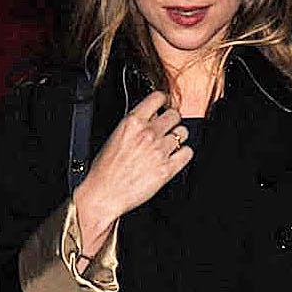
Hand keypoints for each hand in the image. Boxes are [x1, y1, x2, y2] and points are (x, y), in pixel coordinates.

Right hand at [72, 91, 190, 247]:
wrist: (104, 193)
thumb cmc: (105, 170)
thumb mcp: (115, 136)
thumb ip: (135, 123)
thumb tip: (151, 115)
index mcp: (132, 123)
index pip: (157, 98)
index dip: (163, 101)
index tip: (163, 105)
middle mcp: (148, 134)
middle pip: (174, 115)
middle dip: (172, 121)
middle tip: (167, 129)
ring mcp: (159, 151)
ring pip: (183, 133)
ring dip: (178, 138)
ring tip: (169, 145)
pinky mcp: (167, 169)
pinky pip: (187, 153)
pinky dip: (183, 154)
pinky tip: (175, 157)